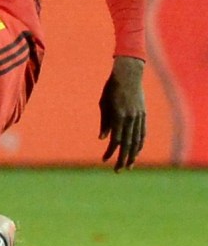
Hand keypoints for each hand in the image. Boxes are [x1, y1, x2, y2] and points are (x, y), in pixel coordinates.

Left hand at [98, 56, 145, 170]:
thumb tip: (103, 139)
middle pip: (127, 144)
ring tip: (128, 166)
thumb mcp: (104, 103)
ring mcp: (139, 117)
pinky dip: (139, 144)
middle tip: (118, 171)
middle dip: (122, 159)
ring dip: (132, 155)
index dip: (110, 152)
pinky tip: (136, 152)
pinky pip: (142, 133)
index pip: (115, 140)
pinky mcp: (143, 115)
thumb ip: (105, 123)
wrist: (129, 74)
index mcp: (118, 115)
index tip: (104, 160)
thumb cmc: (112, 88)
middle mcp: (130, 118)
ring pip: (137, 140)